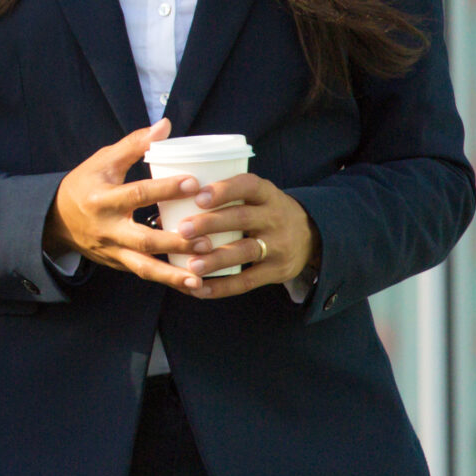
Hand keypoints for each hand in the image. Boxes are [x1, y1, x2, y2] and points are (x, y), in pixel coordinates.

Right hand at [45, 119, 218, 294]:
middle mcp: (107, 229)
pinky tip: (195, 285)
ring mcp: (112, 251)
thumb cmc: (84, 184)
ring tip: (201, 278)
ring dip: (173, 275)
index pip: (137, 194)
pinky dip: (168, 281)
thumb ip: (134, 144)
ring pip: (144, 267)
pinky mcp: (118, 264)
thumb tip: (166, 125)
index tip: (195, 183)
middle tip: (206, 239)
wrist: (55, 220)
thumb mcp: (103, 160)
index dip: (166, 189)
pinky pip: (145, 274)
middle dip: (175, 242)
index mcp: (102, 199)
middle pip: (143, 239)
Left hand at [169, 173, 320, 299]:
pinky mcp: (277, 271)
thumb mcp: (255, 197)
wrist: (311, 237)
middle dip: (211, 224)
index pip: (249, 186)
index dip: (225, 190)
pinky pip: (248, 281)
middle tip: (183, 229)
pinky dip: (222, 287)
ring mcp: (278, 245)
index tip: (199, 196)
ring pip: (245, 251)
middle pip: (243, 218)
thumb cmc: (264, 212)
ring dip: (216, 259)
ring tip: (191, 264)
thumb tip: (164, 210)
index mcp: (267, 194)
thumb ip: (222, 199)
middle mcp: (275, 217)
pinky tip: (199, 289)